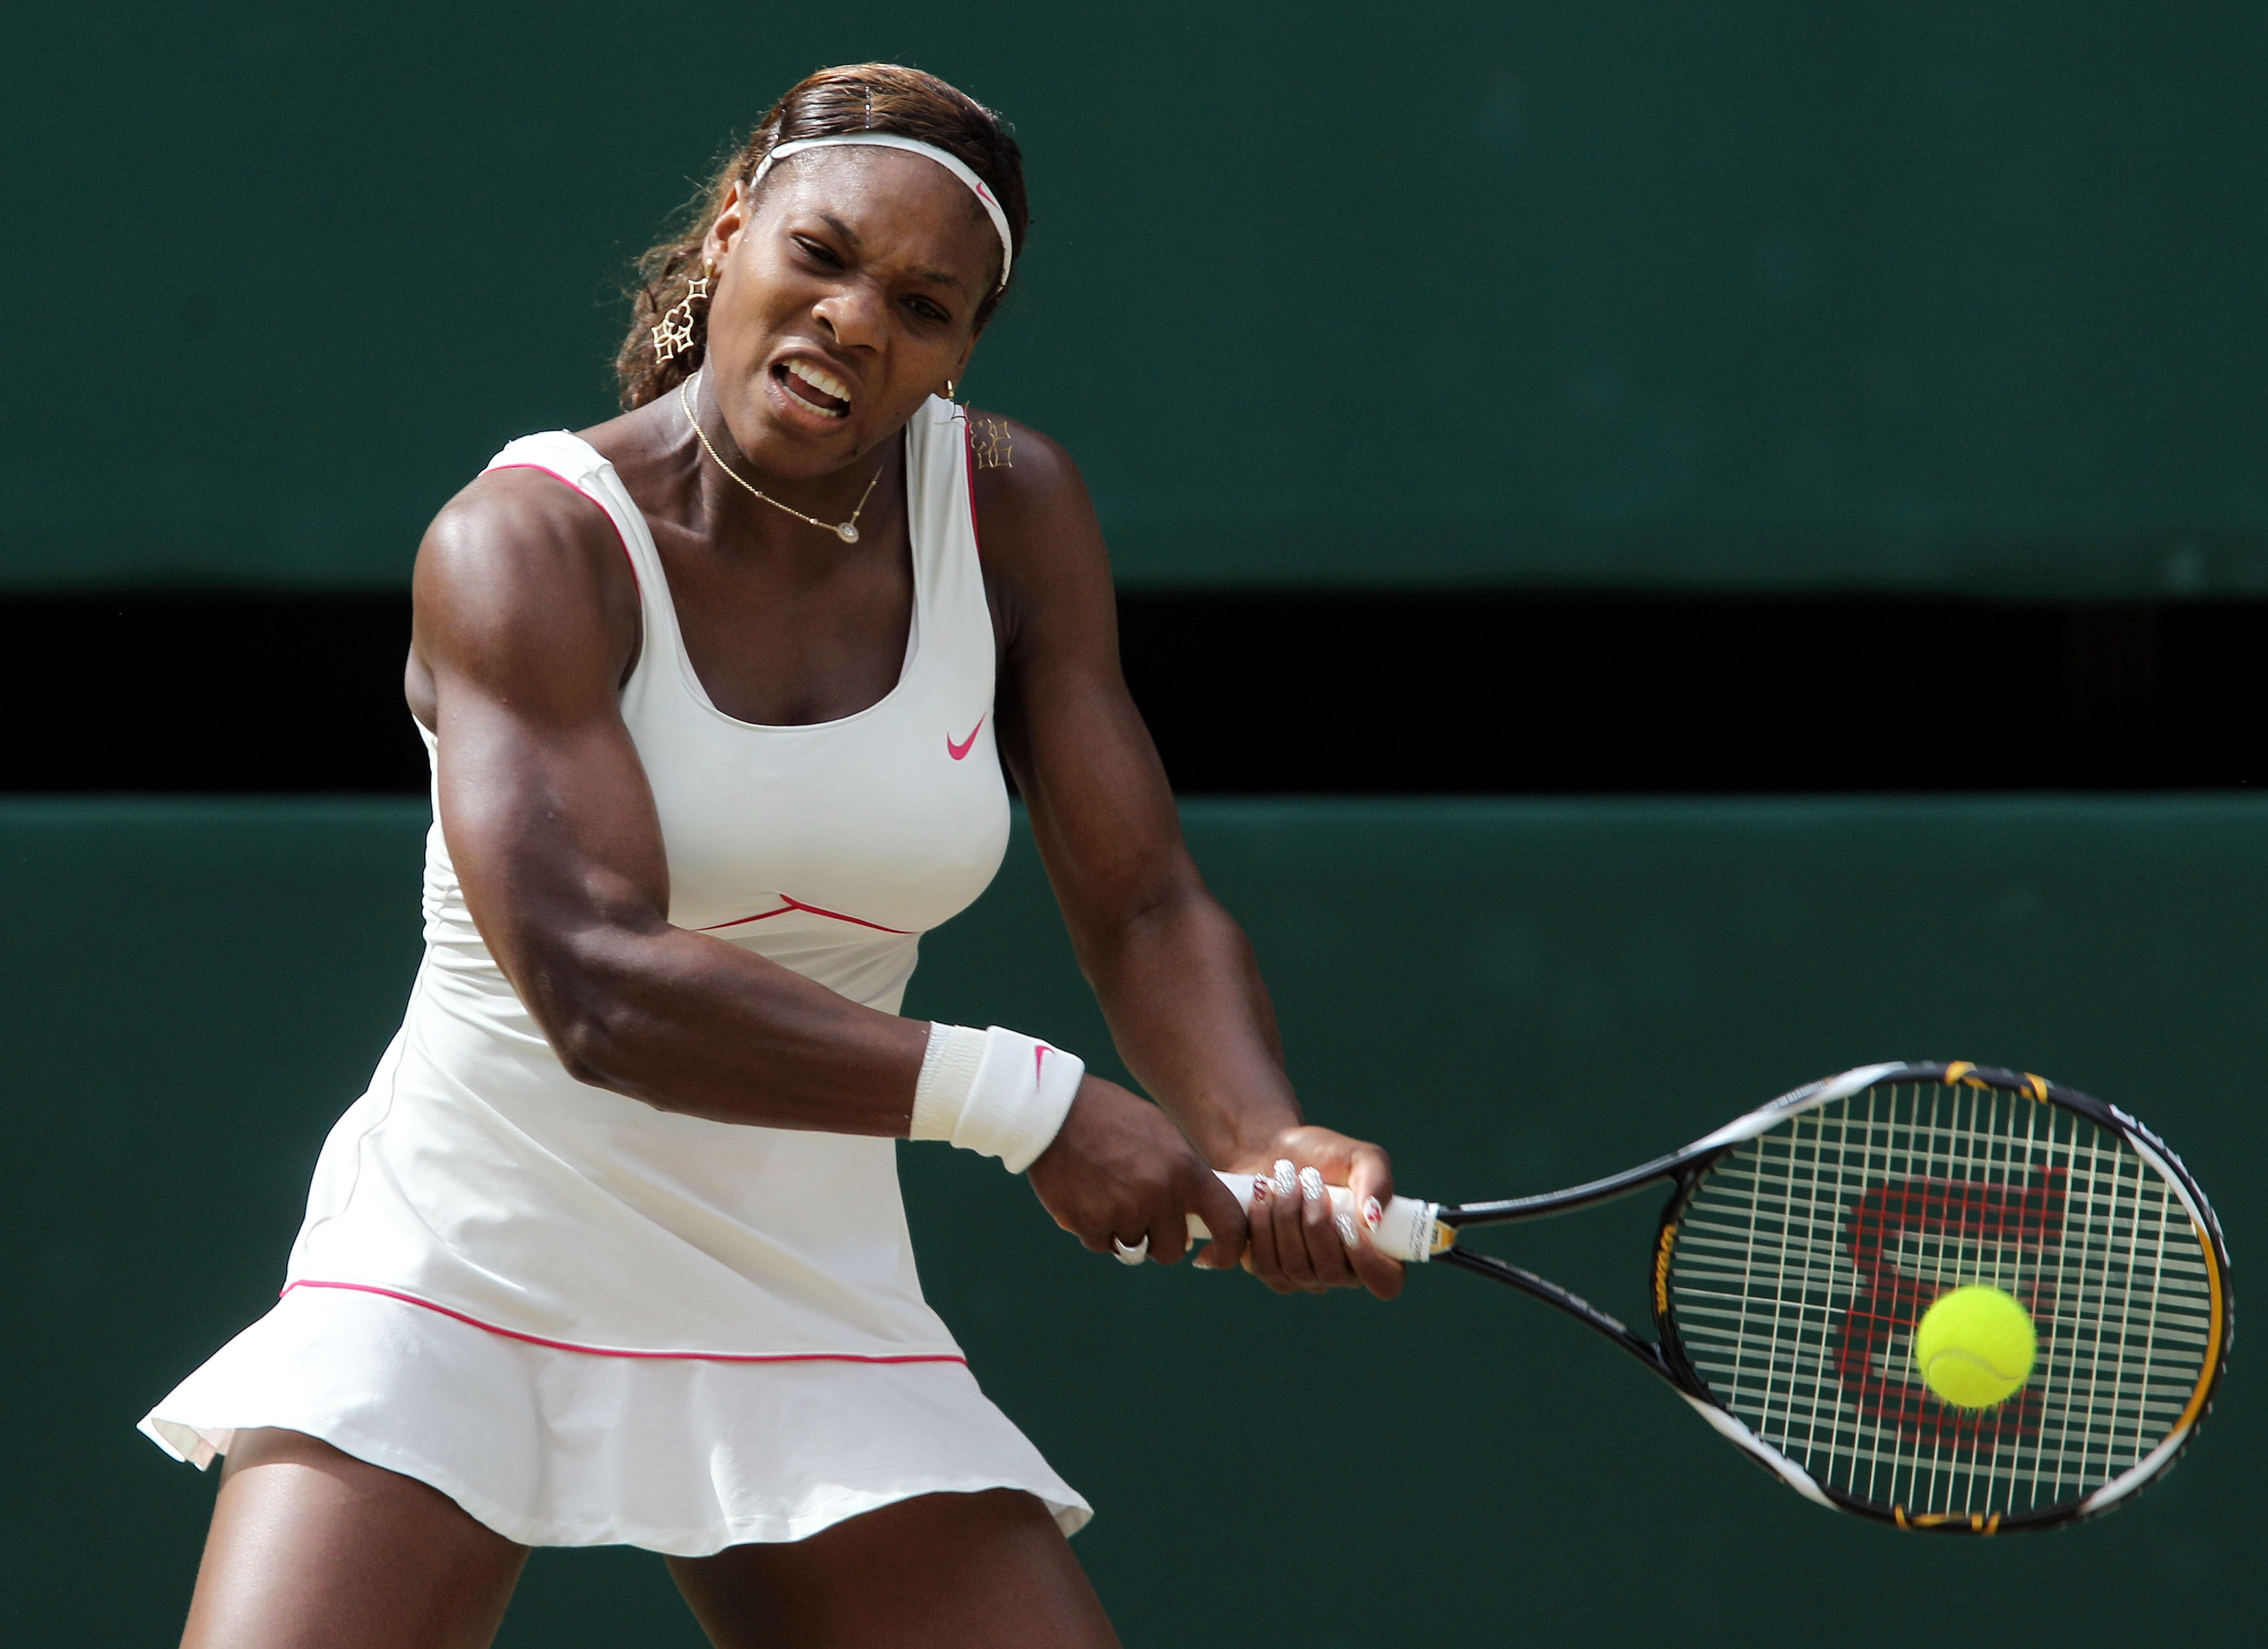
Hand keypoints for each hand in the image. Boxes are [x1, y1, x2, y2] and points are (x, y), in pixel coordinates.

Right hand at [1027, 1075, 1248, 1268]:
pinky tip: (1083, 1194)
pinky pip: (1100, 1244)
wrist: (1055, 1110)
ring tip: (1105, 1191)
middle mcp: (1159, 1194)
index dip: (1227, 1251)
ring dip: (1122, 1231)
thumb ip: (1183, 1178)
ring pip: (1132, 1248)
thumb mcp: (1162, 1136)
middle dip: (1157, 1240)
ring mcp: (1123, 1211)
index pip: (1228, 1224)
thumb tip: (1191, 1225)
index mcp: (1186, 1169)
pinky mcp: (1088, 1222)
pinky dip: (1093, 1228)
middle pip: (1170, 1249)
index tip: (1212, 1259)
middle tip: (1139, 1212)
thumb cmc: (1112, 1118)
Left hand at [1227, 1125, 1404, 1299]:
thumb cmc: (1325, 1156)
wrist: (1274, 1153)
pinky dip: (1262, 1224)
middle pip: (1332, 1272)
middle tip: (1309, 1178)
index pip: (1385, 1283)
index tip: (1346, 1222)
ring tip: (1284, 1178)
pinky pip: (1265, 1263)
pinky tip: (1262, 1194)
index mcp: (1375, 1249)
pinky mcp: (1269, 1271)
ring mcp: (1303, 1277)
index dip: (1369, 1262)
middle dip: (1315, 1222)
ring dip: (1287, 1216)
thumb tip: (1373, 1218)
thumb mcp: (1360, 1156)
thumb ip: (1377, 1180)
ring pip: (1295, 1266)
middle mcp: (1341, 1271)